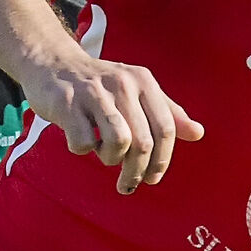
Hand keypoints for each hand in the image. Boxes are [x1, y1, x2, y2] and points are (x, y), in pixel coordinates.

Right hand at [25, 58, 203, 194]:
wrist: (53, 65)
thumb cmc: (100, 86)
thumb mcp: (137, 92)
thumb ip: (167, 112)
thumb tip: (198, 133)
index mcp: (143, 81)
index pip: (166, 128)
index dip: (163, 160)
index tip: (152, 179)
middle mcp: (122, 83)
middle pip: (143, 142)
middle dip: (136, 171)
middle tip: (127, 184)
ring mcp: (94, 92)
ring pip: (118, 142)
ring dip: (111, 159)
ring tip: (104, 156)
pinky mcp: (67, 103)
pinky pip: (83, 143)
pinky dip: (82, 149)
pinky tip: (80, 139)